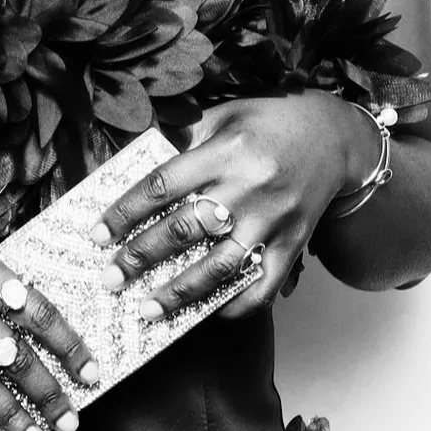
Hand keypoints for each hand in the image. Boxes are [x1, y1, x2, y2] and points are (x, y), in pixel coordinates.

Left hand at [90, 93, 377, 321]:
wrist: (334, 136)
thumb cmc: (268, 122)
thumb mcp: (224, 115)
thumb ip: (183, 137)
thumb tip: (131, 163)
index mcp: (226, 150)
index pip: (163, 185)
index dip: (125, 212)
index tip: (96, 234)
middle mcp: (249, 187)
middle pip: (184, 229)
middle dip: (141, 257)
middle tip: (110, 279)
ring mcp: (274, 219)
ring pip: (221, 265)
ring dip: (180, 293)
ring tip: (147, 311)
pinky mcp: (294, 242)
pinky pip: (264, 284)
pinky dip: (237, 306)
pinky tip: (208, 315)